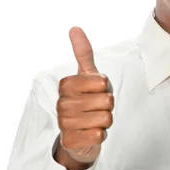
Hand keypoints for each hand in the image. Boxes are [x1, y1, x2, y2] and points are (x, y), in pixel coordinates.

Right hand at [54, 27, 113, 169]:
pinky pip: (100, 135)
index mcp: (66, 85)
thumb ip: (83, 53)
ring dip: (105, 121)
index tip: (95, 92)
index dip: (105, 89)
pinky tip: (90, 134)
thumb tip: (74, 28)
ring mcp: (64, 123)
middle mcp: (62, 103)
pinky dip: (101, 135)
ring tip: (93, 121)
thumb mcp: (87, 76)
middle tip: (96, 109)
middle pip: (107, 101)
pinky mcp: (70, 141)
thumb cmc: (86, 101)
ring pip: (106, 118)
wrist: (79, 134)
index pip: (103, 82)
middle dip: (107, 106)